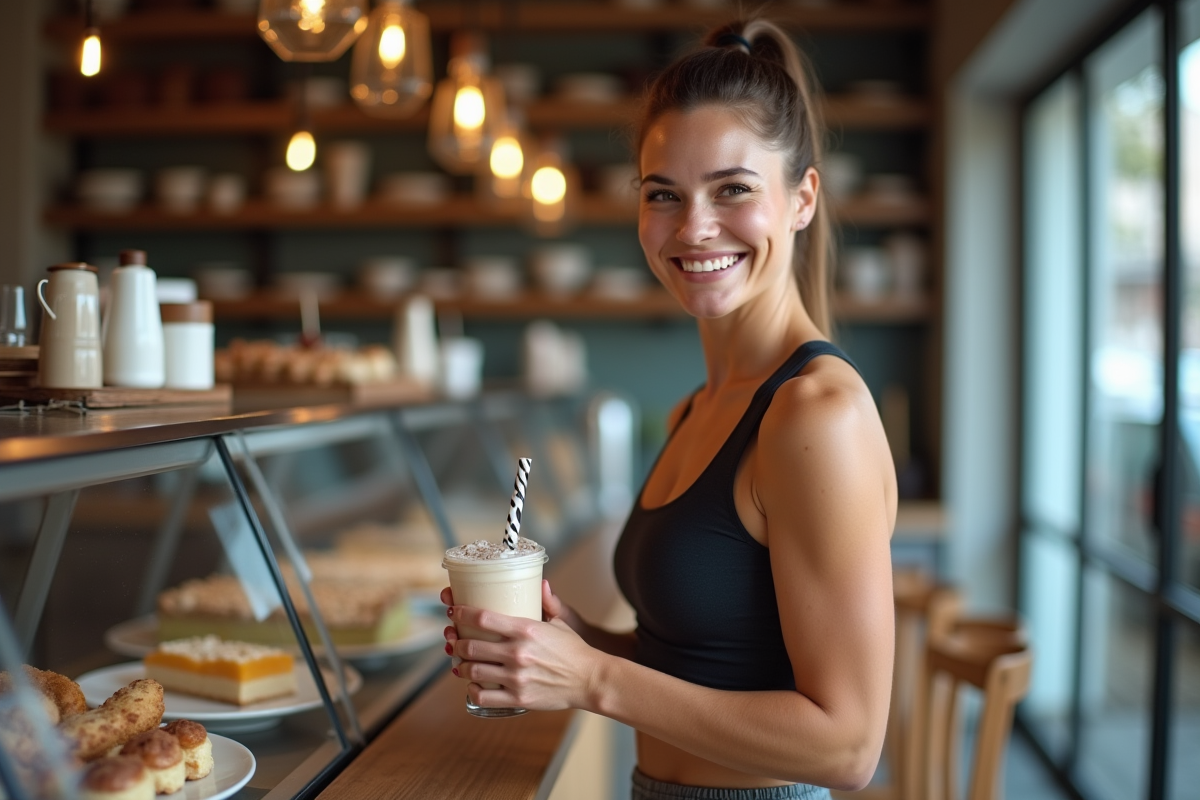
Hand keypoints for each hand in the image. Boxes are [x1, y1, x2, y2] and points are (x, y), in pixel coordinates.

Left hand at [442, 593, 599, 711]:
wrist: (589, 680)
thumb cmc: (574, 650)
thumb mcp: (560, 622)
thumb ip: (547, 602)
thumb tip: (542, 582)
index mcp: (525, 630)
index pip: (482, 618)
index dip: (461, 613)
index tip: (453, 610)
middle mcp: (517, 653)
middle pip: (472, 646)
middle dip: (457, 642)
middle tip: (454, 640)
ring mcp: (516, 677)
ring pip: (474, 671)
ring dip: (460, 666)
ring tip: (459, 663)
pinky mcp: (518, 698)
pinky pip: (484, 696)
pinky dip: (472, 691)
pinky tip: (472, 686)